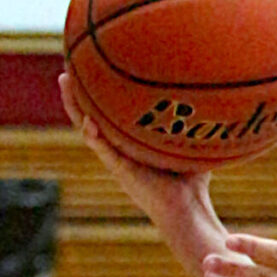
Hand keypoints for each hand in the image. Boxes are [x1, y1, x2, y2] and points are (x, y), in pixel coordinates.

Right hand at [58, 72, 219, 246]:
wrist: (190, 211)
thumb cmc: (193, 182)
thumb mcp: (191, 143)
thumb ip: (193, 124)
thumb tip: (210, 99)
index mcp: (131, 141)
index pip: (108, 111)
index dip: (97, 91)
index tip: (91, 65)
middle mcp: (119, 148)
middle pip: (90, 113)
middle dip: (77, 91)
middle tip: (67, 65)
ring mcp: (116, 158)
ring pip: (86, 127)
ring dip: (74, 106)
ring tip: (65, 81)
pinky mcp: (121, 170)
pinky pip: (101, 149)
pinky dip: (93, 135)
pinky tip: (88, 122)